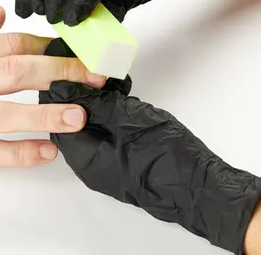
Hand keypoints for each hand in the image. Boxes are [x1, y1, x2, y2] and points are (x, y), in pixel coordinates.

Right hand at [0, 6, 105, 182]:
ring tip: (79, 115)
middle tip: (94, 76)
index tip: (72, 50)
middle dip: (60, 72)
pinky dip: (17, 153)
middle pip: (15, 72)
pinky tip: (44, 153)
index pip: (7, 43)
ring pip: (4, 112)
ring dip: (46, 113)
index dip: (45, 46)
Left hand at [39, 38, 260, 253]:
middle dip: (83, 96)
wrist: (201, 189)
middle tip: (95, 74)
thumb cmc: (166, 158)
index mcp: (84, 157)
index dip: (64, 93)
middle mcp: (91, 166)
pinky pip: (109, 136)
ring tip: (113, 84)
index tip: (73, 71)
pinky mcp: (124, 163)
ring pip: (93, 128)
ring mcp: (108, 166)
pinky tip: (125, 99)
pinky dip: (113, 116)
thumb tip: (72, 89)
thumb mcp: (127, 119)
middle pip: (74, 124)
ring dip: (100, 104)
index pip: (59, 120)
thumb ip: (97, 103)